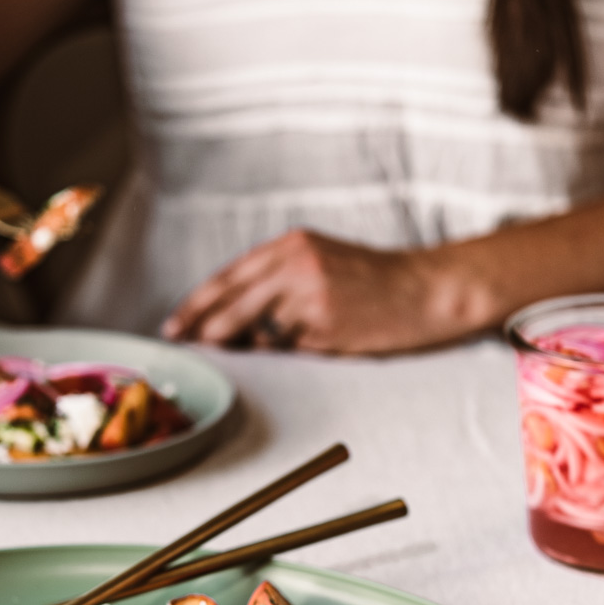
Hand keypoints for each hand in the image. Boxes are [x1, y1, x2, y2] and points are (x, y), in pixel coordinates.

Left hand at [161, 228, 468, 354]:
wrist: (427, 290)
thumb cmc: (377, 284)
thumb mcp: (324, 262)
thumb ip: (281, 282)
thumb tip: (236, 322)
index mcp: (291, 245)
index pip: (229, 275)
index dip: (197, 301)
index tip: (176, 324)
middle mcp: (294, 262)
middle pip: (228, 298)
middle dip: (198, 325)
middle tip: (178, 345)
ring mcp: (308, 290)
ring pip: (250, 324)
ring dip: (232, 344)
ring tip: (216, 357)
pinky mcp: (323, 320)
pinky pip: (284, 344)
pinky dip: (275, 354)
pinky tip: (272, 359)